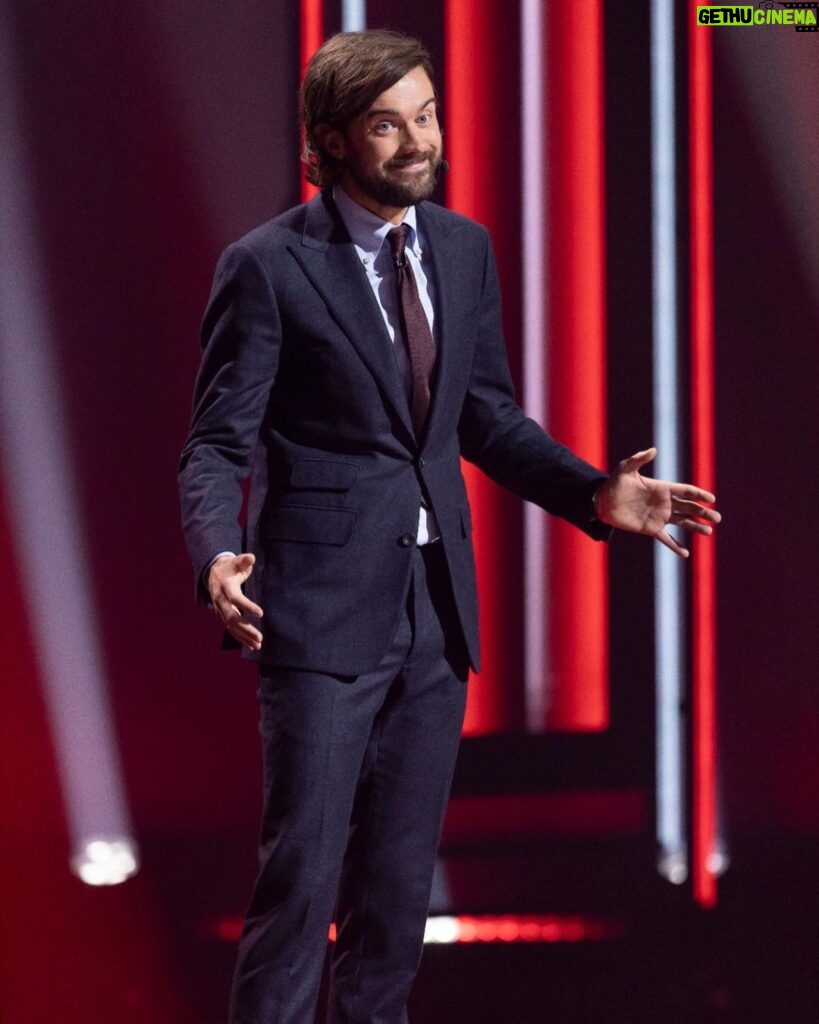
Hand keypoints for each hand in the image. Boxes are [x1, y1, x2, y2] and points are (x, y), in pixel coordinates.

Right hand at [207, 553, 263, 650]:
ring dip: (244, 637)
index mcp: (225, 587)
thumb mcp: (236, 561)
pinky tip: (251, 646)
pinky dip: (241, 638)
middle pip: (232, 617)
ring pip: (231, 626)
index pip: (236, 598)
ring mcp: (220, 610)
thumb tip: (251, 558)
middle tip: (260, 637)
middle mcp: (221, 601)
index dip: (247, 606)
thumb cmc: (230, 567)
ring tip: (258, 645)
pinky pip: (231, 629)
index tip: (261, 613)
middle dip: (245, 628)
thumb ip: (244, 560)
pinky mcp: (223, 616)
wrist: (213, 574)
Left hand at [593, 447, 720, 557]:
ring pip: (683, 523)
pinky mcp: (650, 529)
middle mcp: (664, 503)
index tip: (711, 499)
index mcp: (662, 488)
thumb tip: (653, 450)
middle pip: (689, 507)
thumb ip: (639, 459)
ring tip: (709, 532)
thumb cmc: (614, 483)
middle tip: (717, 518)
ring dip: (696, 527)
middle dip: (703, 512)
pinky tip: (685, 554)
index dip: (699, 495)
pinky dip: (675, 546)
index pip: (685, 491)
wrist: (602, 502)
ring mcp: (659, 517)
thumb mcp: (625, 468)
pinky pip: (666, 539)